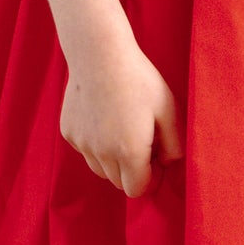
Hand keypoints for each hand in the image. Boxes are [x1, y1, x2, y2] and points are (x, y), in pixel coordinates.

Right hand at [60, 26, 182, 196]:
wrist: (99, 54)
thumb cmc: (139, 79)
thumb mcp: (168, 109)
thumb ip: (174, 144)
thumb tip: (169, 163)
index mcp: (130, 152)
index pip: (137, 190)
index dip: (150, 180)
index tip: (156, 162)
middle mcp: (102, 153)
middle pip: (119, 183)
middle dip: (133, 171)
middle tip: (144, 144)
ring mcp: (82, 144)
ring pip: (101, 170)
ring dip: (114, 161)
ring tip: (124, 130)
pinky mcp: (69, 133)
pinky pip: (87, 151)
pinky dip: (97, 145)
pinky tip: (106, 118)